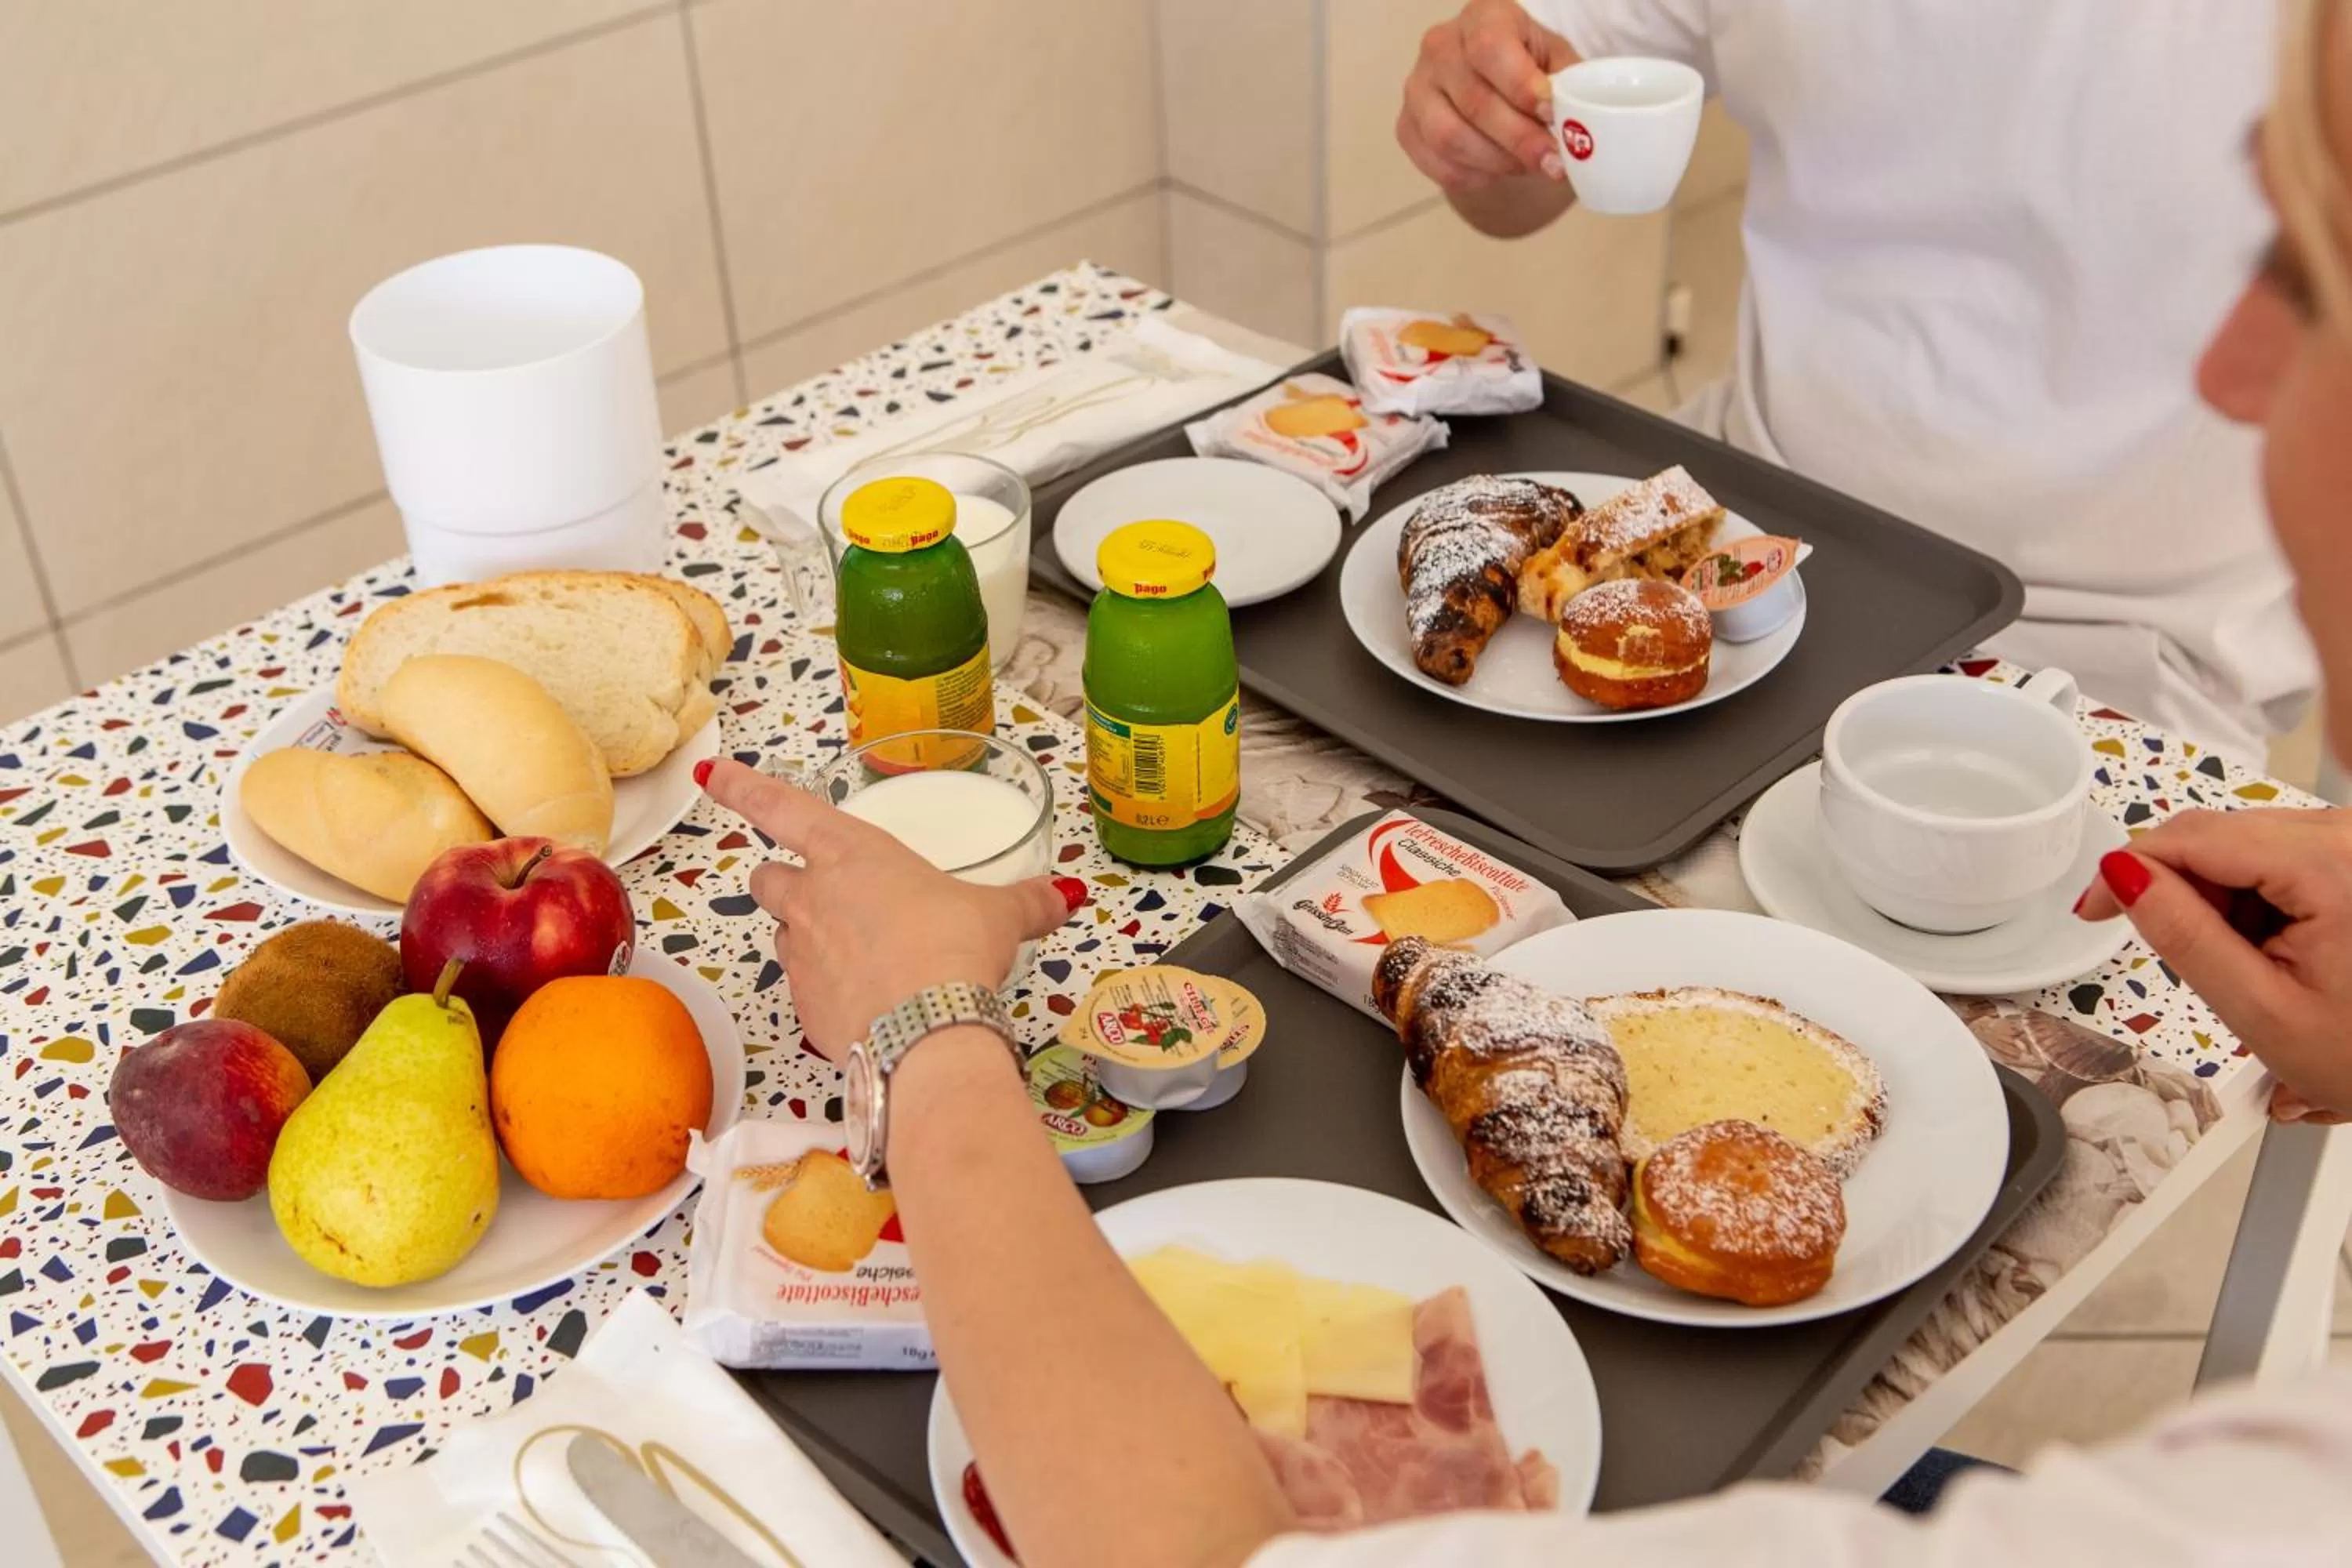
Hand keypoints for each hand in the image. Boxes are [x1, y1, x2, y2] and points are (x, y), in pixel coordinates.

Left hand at [699, 760, 1081, 1060]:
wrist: (928, 1033)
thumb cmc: (954, 951)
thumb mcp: (998, 916)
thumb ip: (1026, 902)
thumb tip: (1062, 896)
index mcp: (851, 853)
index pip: (779, 806)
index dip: (742, 786)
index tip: (714, 772)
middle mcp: (812, 898)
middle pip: (767, 876)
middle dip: (783, 879)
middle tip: (820, 893)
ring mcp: (800, 956)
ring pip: (780, 935)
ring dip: (805, 938)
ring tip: (857, 955)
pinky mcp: (803, 1008)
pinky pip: (803, 990)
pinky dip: (826, 991)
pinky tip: (865, 1002)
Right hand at [1398, 0, 1575, 191]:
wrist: (1496, 84)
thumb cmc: (1530, 68)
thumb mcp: (1557, 62)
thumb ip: (1567, 86)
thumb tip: (1575, 123)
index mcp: (1482, 17)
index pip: (1490, 48)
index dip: (1521, 86)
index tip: (1552, 114)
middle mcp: (1440, 47)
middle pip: (1474, 101)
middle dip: (1519, 139)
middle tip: (1554, 162)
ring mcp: (1417, 88)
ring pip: (1450, 138)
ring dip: (1497, 162)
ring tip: (1529, 166)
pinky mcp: (1407, 127)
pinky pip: (1438, 164)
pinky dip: (1475, 176)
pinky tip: (1500, 170)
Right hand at [2076, 808, 2351, 1117]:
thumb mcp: (2262, 1010)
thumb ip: (2185, 936)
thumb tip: (2121, 875)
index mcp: (2332, 866)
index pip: (2194, 837)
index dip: (2128, 867)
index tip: (2092, 910)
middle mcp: (2350, 834)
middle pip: (2219, 834)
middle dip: (2180, 890)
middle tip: (2180, 958)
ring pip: (2246, 844)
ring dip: (2221, 897)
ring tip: (2246, 964)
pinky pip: (2282, 854)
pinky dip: (2258, 896)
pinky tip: (2274, 945)